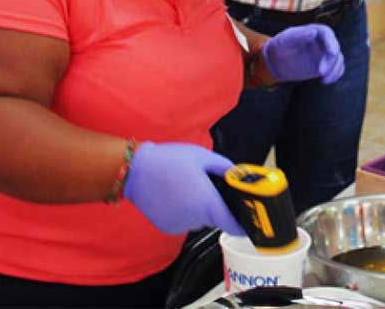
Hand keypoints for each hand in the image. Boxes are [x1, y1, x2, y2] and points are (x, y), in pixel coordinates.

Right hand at [124, 142, 243, 235]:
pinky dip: (184, 210)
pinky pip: (184, 220)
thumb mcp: (203, 157)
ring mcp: (180, 225)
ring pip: (199, 218)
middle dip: (216, 204)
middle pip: (216, 218)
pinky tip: (175, 194)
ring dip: (198, 206)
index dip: (243, 224)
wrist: (136, 171)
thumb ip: (225, 168)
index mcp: (207, 203)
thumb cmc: (169, 162)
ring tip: (186, 186)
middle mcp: (195, 219)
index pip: (234, 225)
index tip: (248, 220)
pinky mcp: (168, 226)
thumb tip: (236, 175)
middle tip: (207, 186)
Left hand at [263, 24, 344, 83]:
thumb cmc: (279, 48)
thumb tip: (313, 32)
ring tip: (323, 79)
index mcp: (313, 31)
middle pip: (334, 48)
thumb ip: (298, 36)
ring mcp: (324, 53)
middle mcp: (321, 41)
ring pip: (338, 59)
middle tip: (321, 72)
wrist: (276, 62)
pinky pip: (336, 69)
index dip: (332, 42)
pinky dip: (335, 75)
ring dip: (334, 69)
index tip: (333, 53)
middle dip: (331, 60)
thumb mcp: (285, 41)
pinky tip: (324, 81)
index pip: (326, 33)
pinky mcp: (325, 65)